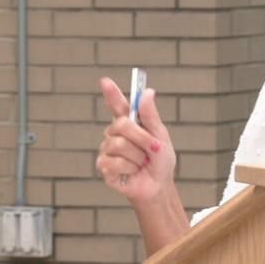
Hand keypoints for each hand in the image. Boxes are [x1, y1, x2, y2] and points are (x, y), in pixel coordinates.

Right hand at [95, 78, 175, 202]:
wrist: (158, 185)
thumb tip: (148, 93)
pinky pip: (114, 163)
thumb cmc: (160, 160)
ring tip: (142, 162)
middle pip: (121, 125)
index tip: (105, 81)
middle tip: (153, 148)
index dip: (112, 93)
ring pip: (119, 145)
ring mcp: (107, 150)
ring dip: (138, 156)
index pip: (118, 105)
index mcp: (130, 124)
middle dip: (142, 137)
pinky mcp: (103, 166)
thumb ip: (151, 116)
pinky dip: (130, 168)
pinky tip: (132, 171)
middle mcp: (115, 134)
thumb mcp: (161, 136)